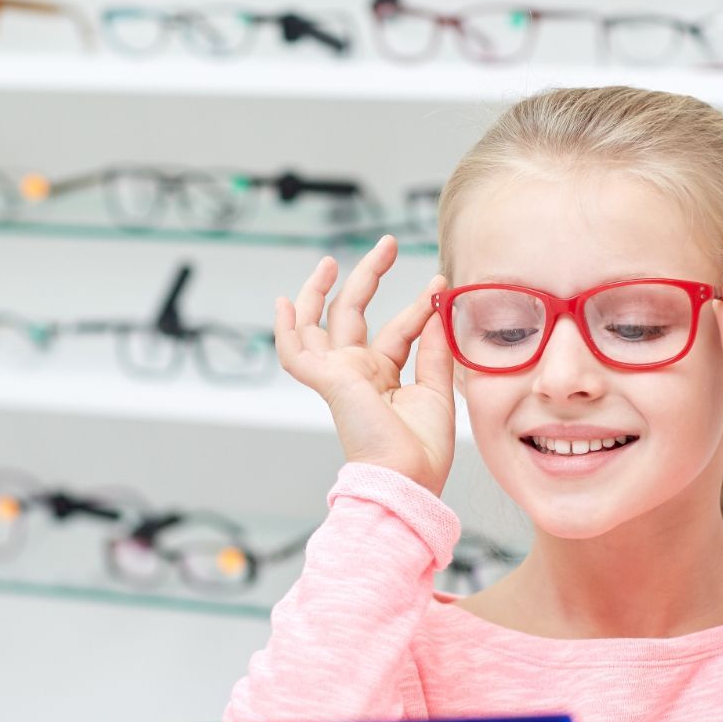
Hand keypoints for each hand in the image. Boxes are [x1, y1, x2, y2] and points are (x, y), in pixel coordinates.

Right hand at [275, 235, 454, 496]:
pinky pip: (294, 353)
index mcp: (383, 379)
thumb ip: (435, 350)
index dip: (417, 306)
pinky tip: (284, 303)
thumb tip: (438, 310)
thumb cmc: (422, 451)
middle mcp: (358, 374)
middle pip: (354, 315)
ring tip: (331, 260)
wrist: (408, 478)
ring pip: (319, 324)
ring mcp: (339, 376)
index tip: (438, 285)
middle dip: (368, 276)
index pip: (397, 331)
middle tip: (387, 243)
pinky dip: (285, 329)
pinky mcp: (327, 380)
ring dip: (322, 291)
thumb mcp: (437, 390)